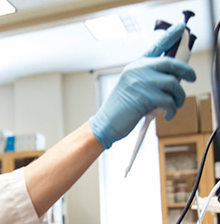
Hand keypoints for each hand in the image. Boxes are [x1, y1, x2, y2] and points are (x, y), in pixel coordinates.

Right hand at [89, 23, 195, 148]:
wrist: (106, 122)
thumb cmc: (121, 109)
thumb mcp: (134, 88)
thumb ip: (150, 80)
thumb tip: (175, 79)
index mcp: (135, 66)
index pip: (155, 47)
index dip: (170, 36)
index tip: (181, 28)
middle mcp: (138, 70)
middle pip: (171, 63)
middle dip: (186, 71)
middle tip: (192, 78)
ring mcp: (141, 82)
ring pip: (173, 84)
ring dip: (179, 97)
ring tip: (174, 106)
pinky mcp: (145, 96)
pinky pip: (169, 100)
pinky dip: (172, 109)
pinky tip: (168, 115)